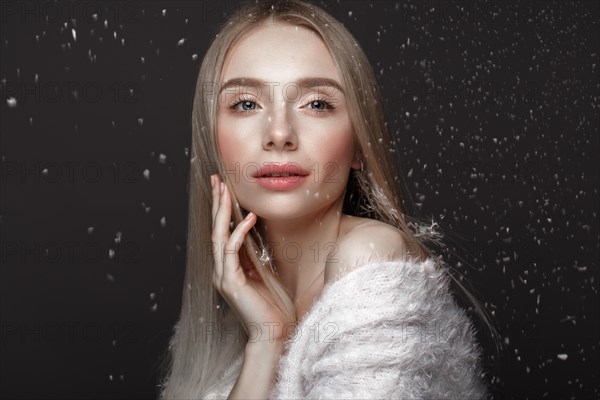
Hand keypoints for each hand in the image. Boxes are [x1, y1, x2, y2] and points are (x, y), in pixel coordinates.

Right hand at [210, 174, 290, 343]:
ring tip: (224, 190)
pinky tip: (249, 217)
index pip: (223, 232)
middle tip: (216, 180)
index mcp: (229, 267)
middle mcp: (222, 269)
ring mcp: (224, 276)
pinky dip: (239, 232)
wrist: (273, 333)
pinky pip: (231, 251)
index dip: (222, 210)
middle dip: (216, 204)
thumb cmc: (272, 307)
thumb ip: (255, 255)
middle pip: (216, 229)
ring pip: (219, 236)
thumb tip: (255, 232)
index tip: (223, 188)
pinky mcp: (231, 282)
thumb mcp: (264, 274)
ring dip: (222, 212)